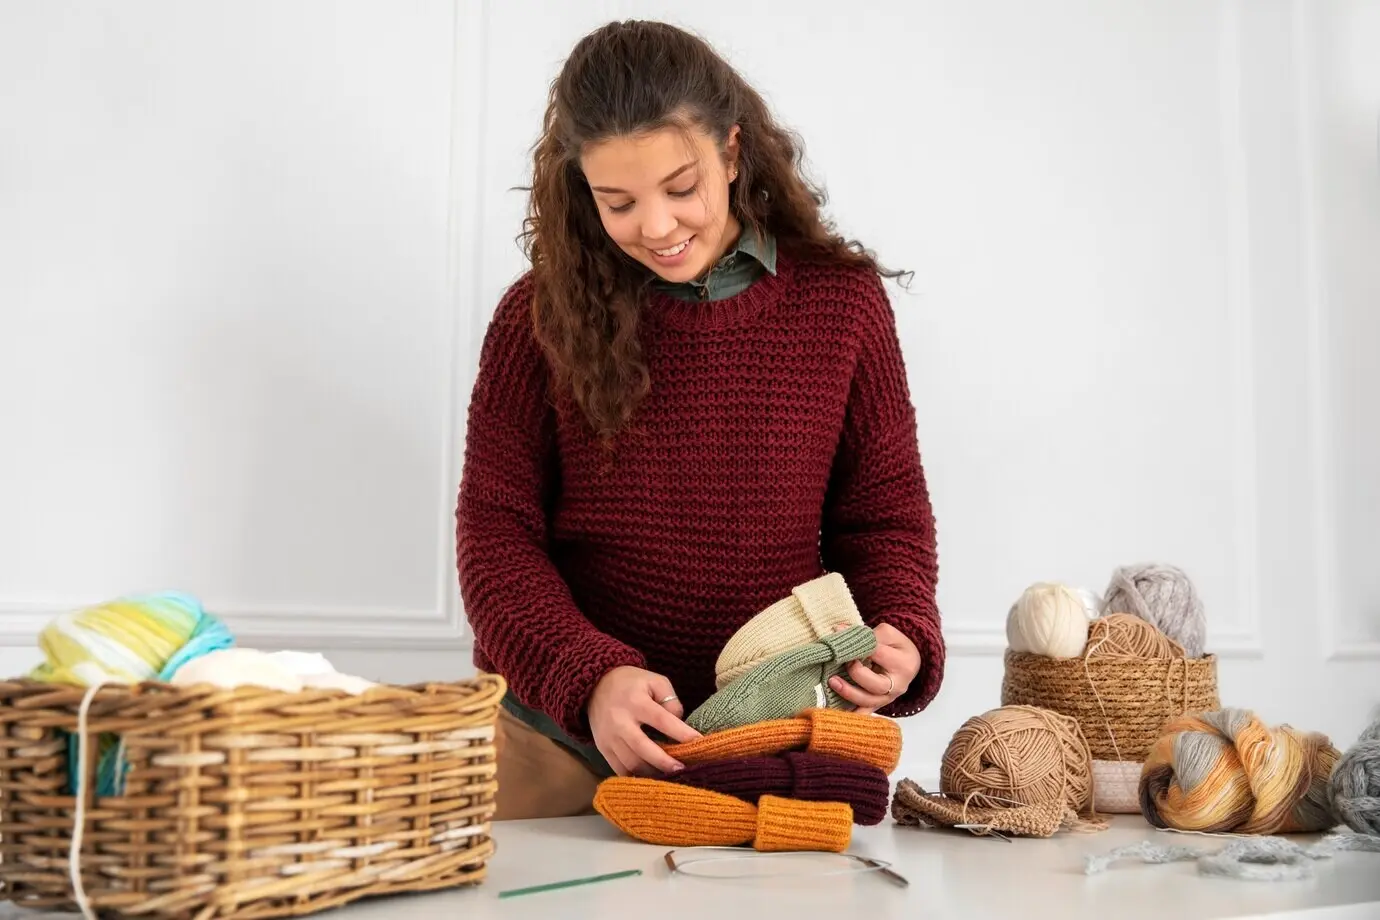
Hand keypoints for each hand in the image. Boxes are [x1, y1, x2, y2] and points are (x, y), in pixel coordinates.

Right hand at [587, 665, 701, 775]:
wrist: (595, 685)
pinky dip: (636, 777)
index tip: (699, 743)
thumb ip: (670, 700)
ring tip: (669, 775)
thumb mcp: (654, 681)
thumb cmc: (631, 683)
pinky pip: (619, 769)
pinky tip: (650, 777)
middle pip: (644, 748)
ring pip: (632, 763)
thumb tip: (680, 723)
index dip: (682, 733)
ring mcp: (609, 737)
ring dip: (652, 772)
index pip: (662, 721)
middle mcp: (620, 721)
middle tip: (683, 768)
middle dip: (665, 762)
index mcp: (636, 702)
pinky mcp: (602, 748)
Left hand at [828, 622, 919, 714]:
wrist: (909, 663)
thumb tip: (839, 631)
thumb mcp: (888, 634)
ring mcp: (888, 698)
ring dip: (848, 693)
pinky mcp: (878, 705)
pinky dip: (852, 715)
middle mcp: (898, 685)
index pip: (877, 654)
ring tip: (832, 682)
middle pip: (876, 685)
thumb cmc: (897, 647)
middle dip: (856, 673)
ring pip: (869, 702)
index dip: (858, 647)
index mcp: (903, 663)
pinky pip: (865, 713)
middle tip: (844, 662)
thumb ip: (864, 632)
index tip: (842, 640)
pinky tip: (837, 714)